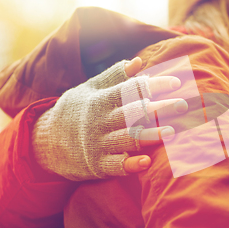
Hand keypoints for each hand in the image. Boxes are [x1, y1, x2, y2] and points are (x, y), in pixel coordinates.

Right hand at [31, 57, 187, 179]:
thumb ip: (114, 77)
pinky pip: (115, 166)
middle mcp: (100, 121)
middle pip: (132, 113)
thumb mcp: (89, 90)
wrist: (45, 143)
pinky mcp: (98, 165)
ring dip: (150, 135)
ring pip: (127, 139)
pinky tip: (147, 162)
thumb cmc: (75, 111)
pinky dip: (130, 164)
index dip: (153, 85)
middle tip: (183, 105)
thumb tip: (138, 61)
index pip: (130, 89)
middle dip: (158, 109)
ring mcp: (98, 144)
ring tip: (172, 132)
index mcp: (100, 100)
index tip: (176, 82)